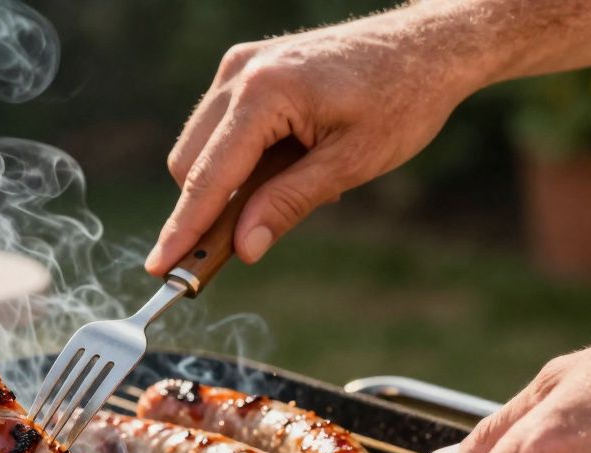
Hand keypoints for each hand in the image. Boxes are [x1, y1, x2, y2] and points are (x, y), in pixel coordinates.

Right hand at [145, 13, 480, 274]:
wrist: (430, 45)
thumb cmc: (402, 98)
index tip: (161, 269)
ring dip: (228, 183)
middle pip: (190, 163)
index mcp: (264, 93)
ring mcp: (239, 65)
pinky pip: (220, 128)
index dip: (184, 229)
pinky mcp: (247, 67)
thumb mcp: (350, 163)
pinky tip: (291, 159)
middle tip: (247, 241)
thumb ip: (287, 204)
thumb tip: (243, 249)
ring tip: (296, 180)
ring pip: (200, 147)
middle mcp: (240, 72)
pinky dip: (240, 158)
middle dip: (207, 209)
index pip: (208, 177)